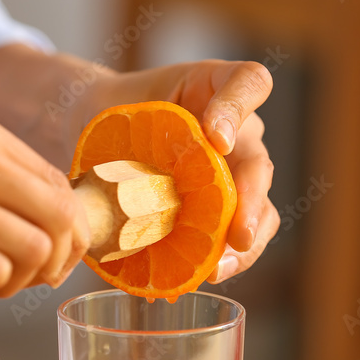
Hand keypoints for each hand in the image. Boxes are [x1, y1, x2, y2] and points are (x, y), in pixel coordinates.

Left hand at [82, 60, 277, 282]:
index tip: (217, 140)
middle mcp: (237, 133)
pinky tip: (198, 277)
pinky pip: (237, 240)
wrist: (97, 141)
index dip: (239, 111)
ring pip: (262, 208)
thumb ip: (126, 125)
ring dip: (246, 243)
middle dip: (251, 201)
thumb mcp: (112, 104)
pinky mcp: (223, 213)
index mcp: (214, 91)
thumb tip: (134, 187)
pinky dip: (221, 261)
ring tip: (218, 268)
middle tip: (238, 233)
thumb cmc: (112, 115)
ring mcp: (235, 176)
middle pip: (258, 163)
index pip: (249, 82)